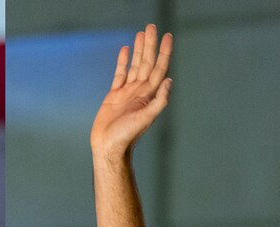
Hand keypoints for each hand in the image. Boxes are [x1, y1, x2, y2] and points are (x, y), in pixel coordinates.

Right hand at [89, 24, 172, 156]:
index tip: (167, 36)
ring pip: (135, 65)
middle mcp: (140, 90)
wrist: (109, 146)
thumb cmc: (127, 136)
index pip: (159, 68)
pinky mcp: (114, 95)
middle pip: (147, 62)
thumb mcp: (146, 118)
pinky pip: (120, 74)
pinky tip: (126, 50)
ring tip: (142, 33)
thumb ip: (159, 101)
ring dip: (139, 49)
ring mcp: (128, 92)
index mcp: (149, 94)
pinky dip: (124, 61)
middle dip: (150, 44)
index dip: (164, 52)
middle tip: (152, 26)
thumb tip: (170, 81)